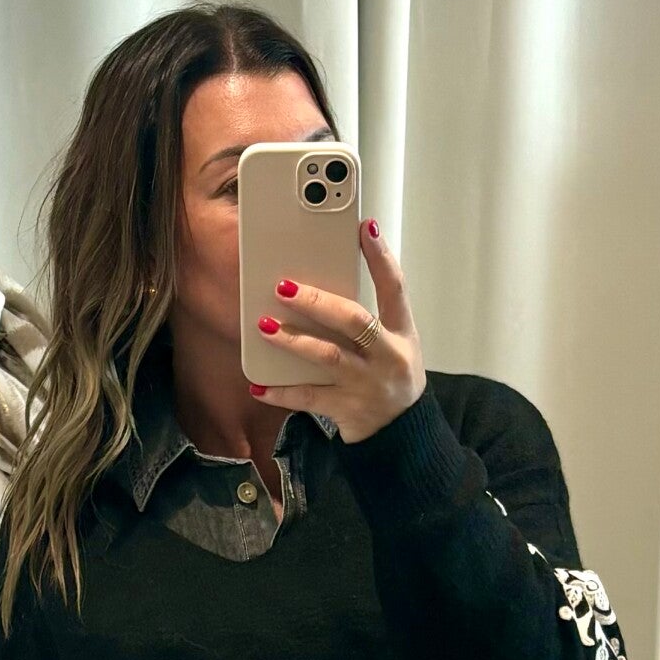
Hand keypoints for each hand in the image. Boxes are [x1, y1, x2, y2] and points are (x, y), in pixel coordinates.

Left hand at [248, 222, 425, 442]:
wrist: (402, 431)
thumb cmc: (390, 374)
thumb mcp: (394, 341)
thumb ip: (366, 315)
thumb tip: (320, 284)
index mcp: (401, 333)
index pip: (395, 288)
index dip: (381, 257)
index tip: (364, 228)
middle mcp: (387, 356)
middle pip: (354, 321)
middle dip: (318, 302)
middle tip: (283, 286)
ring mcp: (367, 384)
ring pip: (328, 357)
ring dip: (294, 340)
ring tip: (264, 325)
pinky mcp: (347, 409)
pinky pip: (309, 398)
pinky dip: (282, 392)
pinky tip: (258, 386)